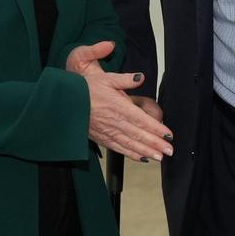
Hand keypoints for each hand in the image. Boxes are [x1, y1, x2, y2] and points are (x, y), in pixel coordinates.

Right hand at [67, 41, 172, 160]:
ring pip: (130, 144)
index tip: (168, 134)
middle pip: (138, 135)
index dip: (156, 128)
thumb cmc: (85, 88)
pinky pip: (118, 148)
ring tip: (160, 157)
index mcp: (117, 106)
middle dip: (155, 143)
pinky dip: (131, 154)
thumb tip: (140, 77)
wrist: (64, 102)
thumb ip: (124, 79)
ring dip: (146, 151)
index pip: (141, 119)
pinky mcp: (101, 138)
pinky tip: (142, 158)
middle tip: (170, 150)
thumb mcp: (105, 78)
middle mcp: (113, 121)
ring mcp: (107, 132)